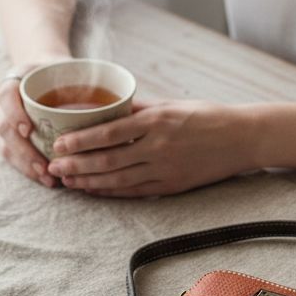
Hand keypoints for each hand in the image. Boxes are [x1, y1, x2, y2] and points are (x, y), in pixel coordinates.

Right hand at [0, 56, 70, 187]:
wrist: (44, 73)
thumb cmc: (60, 71)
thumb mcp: (67, 65)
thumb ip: (82, 76)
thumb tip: (119, 98)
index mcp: (15, 82)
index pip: (6, 96)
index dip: (14, 114)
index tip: (28, 129)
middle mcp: (5, 104)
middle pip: (5, 129)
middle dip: (24, 151)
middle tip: (44, 166)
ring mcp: (5, 122)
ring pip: (8, 148)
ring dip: (28, 165)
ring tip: (49, 179)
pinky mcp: (12, 140)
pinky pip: (16, 158)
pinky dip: (32, 171)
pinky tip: (49, 181)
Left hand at [46, 99, 256, 196]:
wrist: (243, 138)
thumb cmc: (207, 115)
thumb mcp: (171, 104)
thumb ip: (139, 108)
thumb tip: (107, 108)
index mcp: (156, 120)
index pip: (108, 132)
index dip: (80, 140)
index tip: (59, 143)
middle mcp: (158, 146)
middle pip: (107, 160)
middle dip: (76, 165)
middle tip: (53, 167)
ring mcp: (165, 169)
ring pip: (117, 179)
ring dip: (88, 182)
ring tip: (67, 181)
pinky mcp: (173, 185)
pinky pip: (135, 192)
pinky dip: (111, 192)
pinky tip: (94, 190)